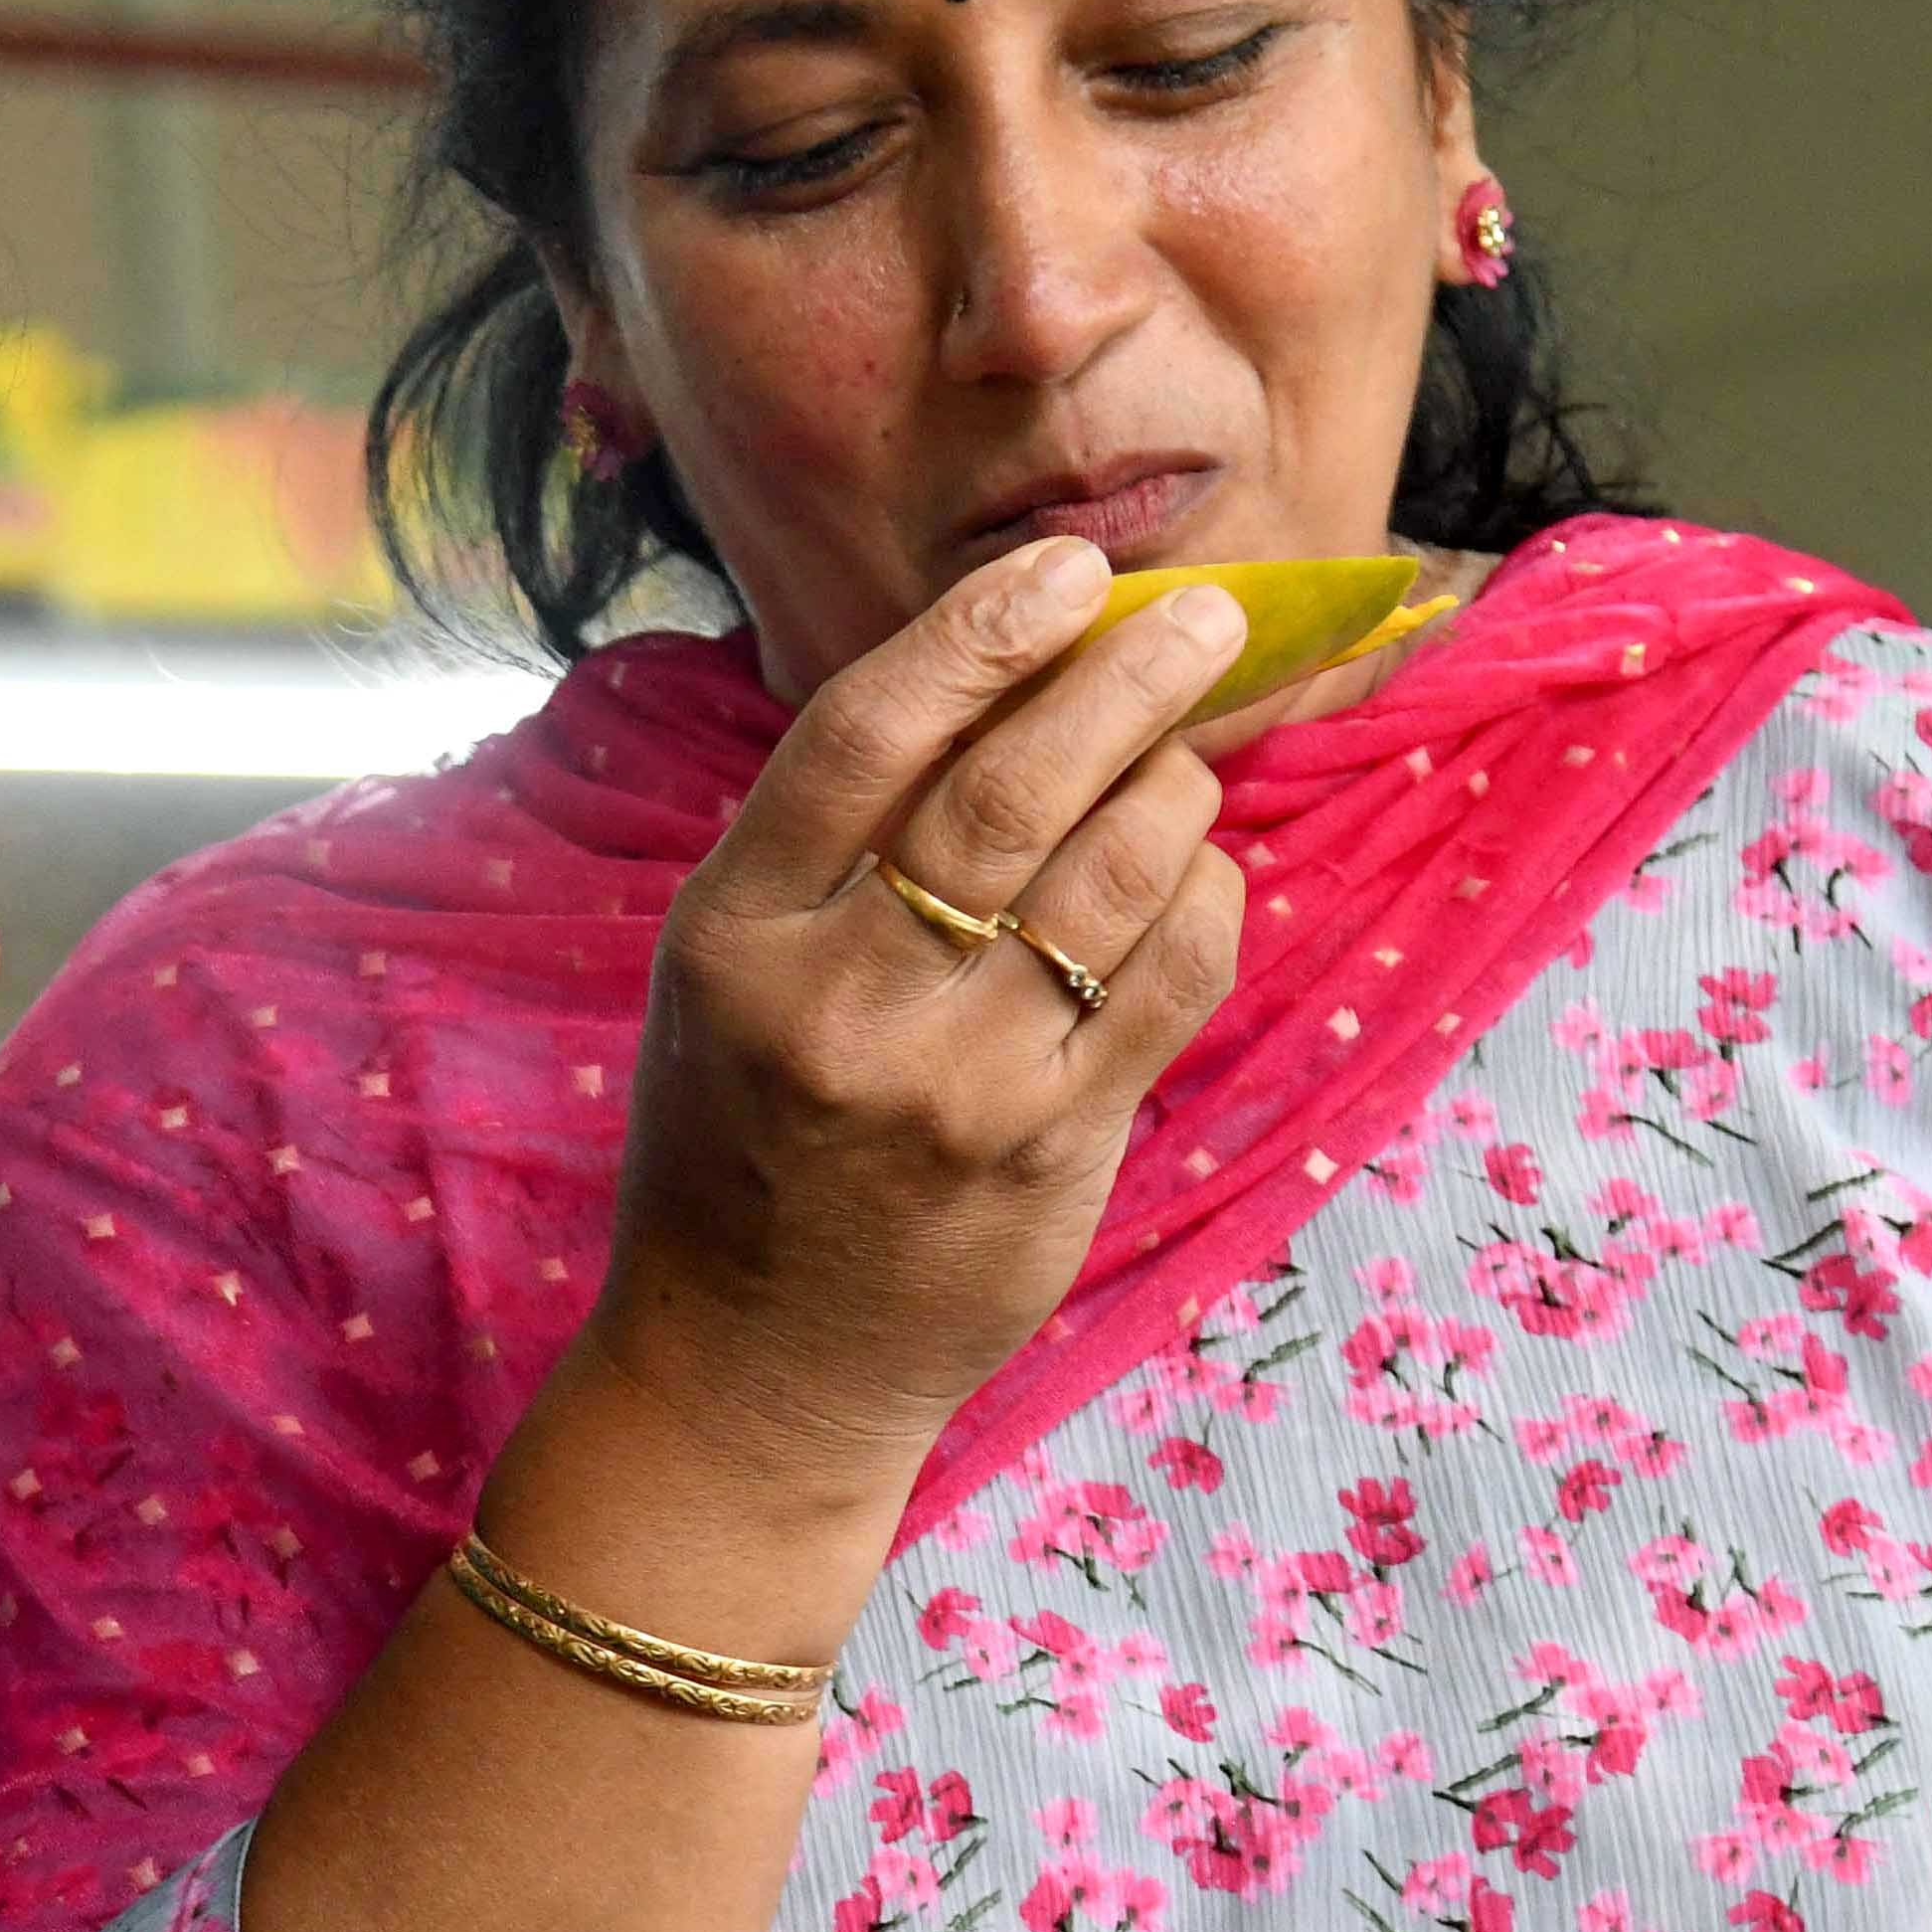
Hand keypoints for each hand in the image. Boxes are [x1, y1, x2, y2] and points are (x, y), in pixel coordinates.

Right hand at [589, 536, 1244, 1490]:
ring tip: (1187, 751)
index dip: (980, 630)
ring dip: (1177, 783)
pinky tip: (1193, 876)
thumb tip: (1005, 665)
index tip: (1069, 567)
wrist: (755, 1364)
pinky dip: (1205, 900)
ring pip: (1113, 874)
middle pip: (1011, 788)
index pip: (867, 734)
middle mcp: (840, 1002)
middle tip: (1201, 615)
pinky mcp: (1051, 1149)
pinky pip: (1168, 980)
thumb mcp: (726, 971)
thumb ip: (832, 839)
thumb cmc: (745, 1135)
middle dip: (1126, 674)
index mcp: (735, 934)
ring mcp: (954, 1083)